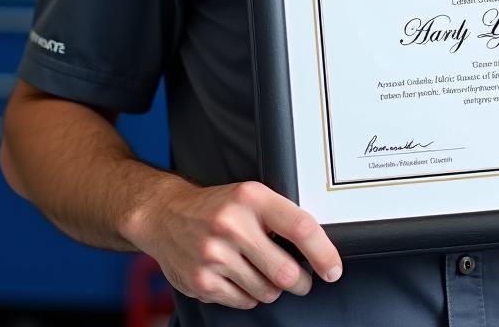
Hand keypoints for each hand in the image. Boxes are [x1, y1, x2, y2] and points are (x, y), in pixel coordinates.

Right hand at [127, 177, 341, 309]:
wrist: (166, 215)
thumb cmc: (218, 206)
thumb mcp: (251, 196)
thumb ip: (280, 216)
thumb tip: (316, 249)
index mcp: (252, 198)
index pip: (300, 227)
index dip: (323, 252)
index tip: (333, 269)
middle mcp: (232, 225)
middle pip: (286, 271)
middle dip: (300, 281)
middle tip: (301, 279)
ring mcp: (215, 255)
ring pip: (266, 291)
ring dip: (273, 288)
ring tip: (262, 271)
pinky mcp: (202, 281)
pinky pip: (244, 302)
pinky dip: (250, 295)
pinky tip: (241, 277)